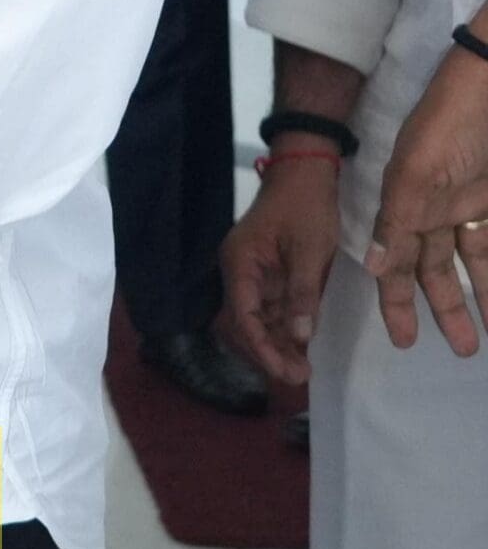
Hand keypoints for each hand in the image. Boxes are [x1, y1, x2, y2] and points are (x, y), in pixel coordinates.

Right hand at [223, 155, 340, 384]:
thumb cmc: (306, 206)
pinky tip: (301, 346)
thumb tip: (300, 337)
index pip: (242, 314)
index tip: (286, 371)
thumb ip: (302, 293)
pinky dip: (283, 328)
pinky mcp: (268, 273)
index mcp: (240, 263)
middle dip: (267, 351)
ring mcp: (252, 272)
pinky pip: (270, 307)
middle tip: (298, 377)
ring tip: (302, 370)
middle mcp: (239, 271)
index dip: (261, 346)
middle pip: (244, 321)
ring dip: (276, 344)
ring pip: (257, 318)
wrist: (307, 172)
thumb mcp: (309, 250)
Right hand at [364, 44, 487, 355]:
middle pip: (434, 267)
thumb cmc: (451, 123)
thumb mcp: (418, 170)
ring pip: (471, 262)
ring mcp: (467, 203)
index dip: (396, 299)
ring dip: (479, 296)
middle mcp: (433, 208)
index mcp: (405, 201)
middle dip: (444, 308)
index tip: (403, 340)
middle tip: (461, 350)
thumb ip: (398, 217)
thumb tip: (370, 266)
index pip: (395, 260)